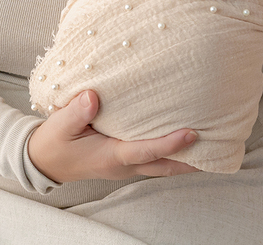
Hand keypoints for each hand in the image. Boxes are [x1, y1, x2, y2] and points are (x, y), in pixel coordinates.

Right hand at [26, 90, 200, 182]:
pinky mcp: (124, 159)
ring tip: (210, 145)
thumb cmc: (55, 142)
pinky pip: (153, 159)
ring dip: (184, 158)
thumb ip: (76, 112)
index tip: (192, 133)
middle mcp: (123, 164)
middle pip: (164, 166)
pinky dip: (171, 153)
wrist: (44, 160)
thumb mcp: (60, 126)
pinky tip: (183, 141)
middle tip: (218, 149)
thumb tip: (93, 97)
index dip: (169, 144)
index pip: (145, 150)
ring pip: (162, 165)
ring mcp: (125, 164)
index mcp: (111, 156)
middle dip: (190, 160)